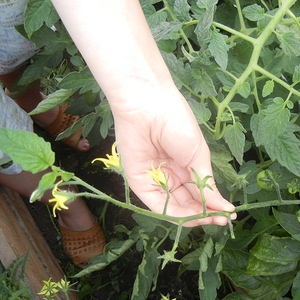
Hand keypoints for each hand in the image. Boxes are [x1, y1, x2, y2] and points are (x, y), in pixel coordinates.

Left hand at [113, 85, 235, 226]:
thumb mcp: (198, 156)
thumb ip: (206, 183)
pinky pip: (157, 204)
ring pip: (173, 207)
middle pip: (186, 202)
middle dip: (204, 213)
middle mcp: (169, 175)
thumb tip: (224, 206)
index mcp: (184, 166)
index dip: (212, 204)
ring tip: (211, 219)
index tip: (229, 213)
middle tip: (221, 220)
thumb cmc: (177, 125)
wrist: (148, 107)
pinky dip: (175, 214)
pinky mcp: (139, 183)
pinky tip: (193, 216)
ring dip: (192, 217)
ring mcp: (154, 180)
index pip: (198, 192)